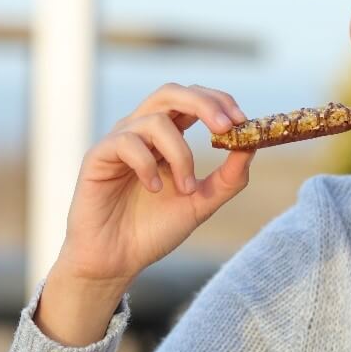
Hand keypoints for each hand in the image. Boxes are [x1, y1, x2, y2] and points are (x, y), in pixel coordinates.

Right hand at [53, 82, 253, 285]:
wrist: (116, 260)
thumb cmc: (154, 229)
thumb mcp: (202, 202)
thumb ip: (228, 177)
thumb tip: (252, 145)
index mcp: (166, 135)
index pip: (193, 99)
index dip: (219, 102)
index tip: (243, 120)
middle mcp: (141, 131)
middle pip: (171, 92)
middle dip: (203, 104)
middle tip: (226, 127)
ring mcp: (119, 140)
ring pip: (155, 120)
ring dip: (180, 154)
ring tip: (186, 189)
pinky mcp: (98, 156)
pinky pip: (127, 142)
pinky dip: (148, 165)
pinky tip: (153, 189)